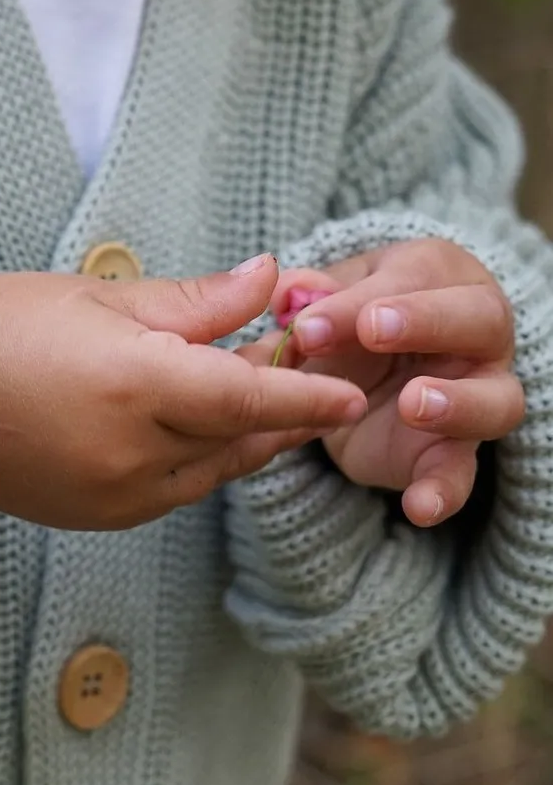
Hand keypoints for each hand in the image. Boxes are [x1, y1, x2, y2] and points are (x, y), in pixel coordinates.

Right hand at [0, 256, 367, 532]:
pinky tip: (199, 420)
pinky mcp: (98, 518)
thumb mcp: (97, 296)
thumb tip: (269, 276)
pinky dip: (202, 457)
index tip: (352, 389)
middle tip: (311, 363)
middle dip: (284, 407)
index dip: (307, 394)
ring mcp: (114, 495)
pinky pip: (176, 489)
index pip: (249, 397)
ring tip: (262, 388)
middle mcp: (130, 453)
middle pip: (241, 438)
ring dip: (247, 435)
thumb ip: (193, 300)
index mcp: (131, 385)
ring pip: (215, 470)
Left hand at [261, 240, 524, 528]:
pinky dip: (445, 491)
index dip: (360, 298)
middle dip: (427, 321)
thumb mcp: (323, 299)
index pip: (412, 277)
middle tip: (374, 330)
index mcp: (439, 276)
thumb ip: (307, 294)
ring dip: (458, 401)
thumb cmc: (349, 318)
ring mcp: (479, 393)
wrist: (361, 376)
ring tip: (414, 404)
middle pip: (480, 318)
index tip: (309, 325)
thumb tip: (288, 294)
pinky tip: (420, 508)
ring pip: (498, 398)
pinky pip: (463, 472)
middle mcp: (477, 332)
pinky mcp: (457, 452)